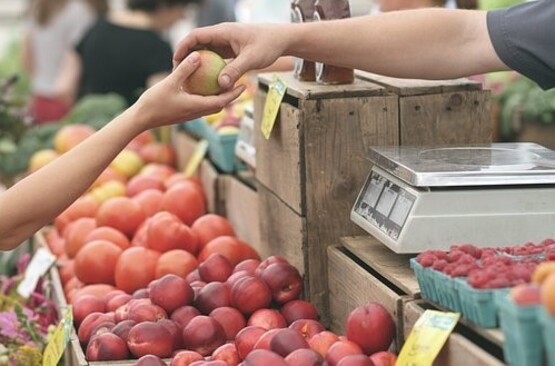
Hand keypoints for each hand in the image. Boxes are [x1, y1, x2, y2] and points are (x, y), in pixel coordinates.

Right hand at [132, 51, 245, 128]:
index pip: (221, 101)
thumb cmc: (154, 102)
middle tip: (240, 84)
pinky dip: (207, 97)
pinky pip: (200, 105)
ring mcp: (190, 114)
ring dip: (220, 97)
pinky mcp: (183, 113)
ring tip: (225, 84)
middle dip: (231, 96)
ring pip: (210, 106)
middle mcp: (196, 112)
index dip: (234, 94)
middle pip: (219, 105)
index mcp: (196, 106)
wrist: (141, 119)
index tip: (244, 85)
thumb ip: (185, 69)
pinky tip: (204, 87)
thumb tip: (198, 55)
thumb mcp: (170, 82)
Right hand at [173, 23, 287, 89]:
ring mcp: (225, 42)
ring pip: (205, 51)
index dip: (183, 47)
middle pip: (196, 44)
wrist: (281, 39)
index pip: (195, 36)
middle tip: (177, 73)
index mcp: (223, 32)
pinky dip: (208, 68)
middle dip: (185, 57)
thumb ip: (235, 70)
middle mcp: (221, 35)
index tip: (175, 61)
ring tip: (188, 79)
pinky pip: (214, 58)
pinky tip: (205, 82)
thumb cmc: (268, 45)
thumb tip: (221, 85)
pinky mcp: (230, 50)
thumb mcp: (252, 59)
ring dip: (196, 63)